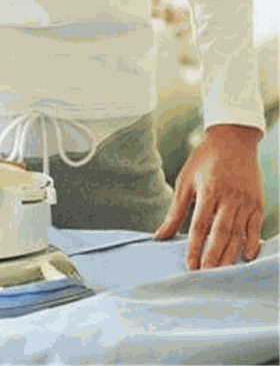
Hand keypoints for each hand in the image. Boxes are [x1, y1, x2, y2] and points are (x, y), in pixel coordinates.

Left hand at [155, 125, 263, 269]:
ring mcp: (246, 200)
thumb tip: (159, 236)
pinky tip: (247, 257)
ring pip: (239, 233)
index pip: (200, 226)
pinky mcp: (257, 202)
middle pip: (222, 233)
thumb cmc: (203, 161)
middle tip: (206, 277)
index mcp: (210, 191)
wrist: (233, 140)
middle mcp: (230, 197)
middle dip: (214, 256)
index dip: (195, 248)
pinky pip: (256, 226)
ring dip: (231, 254)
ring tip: (222, 273)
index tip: (190, 266)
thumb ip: (175, 212)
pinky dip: (252, 241)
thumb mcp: (185, 182)